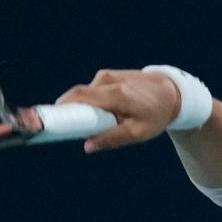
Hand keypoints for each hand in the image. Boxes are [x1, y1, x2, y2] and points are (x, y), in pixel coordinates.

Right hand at [54, 69, 181, 152]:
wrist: (171, 92)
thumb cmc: (156, 115)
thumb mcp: (138, 133)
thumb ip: (112, 139)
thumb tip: (88, 146)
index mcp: (116, 95)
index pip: (79, 97)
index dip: (61, 107)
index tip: (49, 120)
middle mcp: (108, 81)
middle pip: (77, 96)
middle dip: (69, 112)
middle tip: (69, 129)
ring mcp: (107, 75)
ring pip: (85, 95)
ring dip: (86, 109)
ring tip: (100, 123)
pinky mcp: (108, 75)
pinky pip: (92, 91)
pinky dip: (93, 102)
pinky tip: (104, 113)